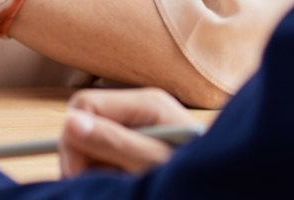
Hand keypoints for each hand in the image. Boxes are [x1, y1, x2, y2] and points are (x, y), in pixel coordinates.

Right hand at [58, 88, 197, 177]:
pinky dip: (103, 172)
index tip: (77, 172)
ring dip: (93, 167)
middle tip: (92, 185)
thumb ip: (114, 142)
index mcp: (146, 102)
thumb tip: (70, 122)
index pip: (85, 104)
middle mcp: (138, 109)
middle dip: (81, 155)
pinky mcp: (133, 145)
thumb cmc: (192, 177)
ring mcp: (136, 126)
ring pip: (89, 142)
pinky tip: (121, 182)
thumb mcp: (151, 163)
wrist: (223, 191)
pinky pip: (101, 155)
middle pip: (84, 122)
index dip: (74, 137)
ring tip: (119, 183)